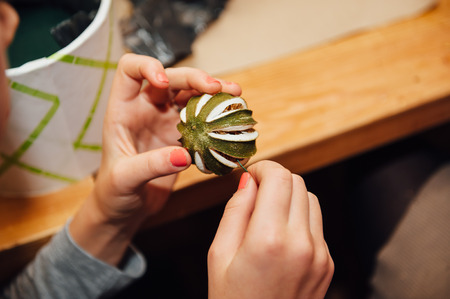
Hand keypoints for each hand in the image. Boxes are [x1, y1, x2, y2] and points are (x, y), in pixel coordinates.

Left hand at [70, 54, 241, 264]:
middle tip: (218, 88)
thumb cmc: (113, 192)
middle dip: (194, 78)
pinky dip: (217, 120)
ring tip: (236, 94)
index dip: (147, 66)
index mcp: (123, 110)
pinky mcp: (182, 138)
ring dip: (213, 93)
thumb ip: (150, 165)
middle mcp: (146, 109)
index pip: (130, 69)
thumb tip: (184, 155)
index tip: (163, 82)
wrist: (125, 210)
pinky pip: (202, 122)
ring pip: (191, 96)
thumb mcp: (124, 179)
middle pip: (171, 79)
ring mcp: (165, 122)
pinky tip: (232, 122)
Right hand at [208, 161, 333, 298]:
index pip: (279, 177)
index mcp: (269, 239)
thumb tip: (248, 180)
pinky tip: (281, 234)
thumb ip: (235, 211)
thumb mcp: (219, 255)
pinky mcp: (328, 263)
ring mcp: (320, 254)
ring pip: (311, 198)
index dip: (263, 168)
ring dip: (289, 196)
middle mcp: (302, 243)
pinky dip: (300, 217)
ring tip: (267, 214)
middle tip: (255, 192)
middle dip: (275, 180)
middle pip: (297, 182)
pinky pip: (316, 223)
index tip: (250, 176)